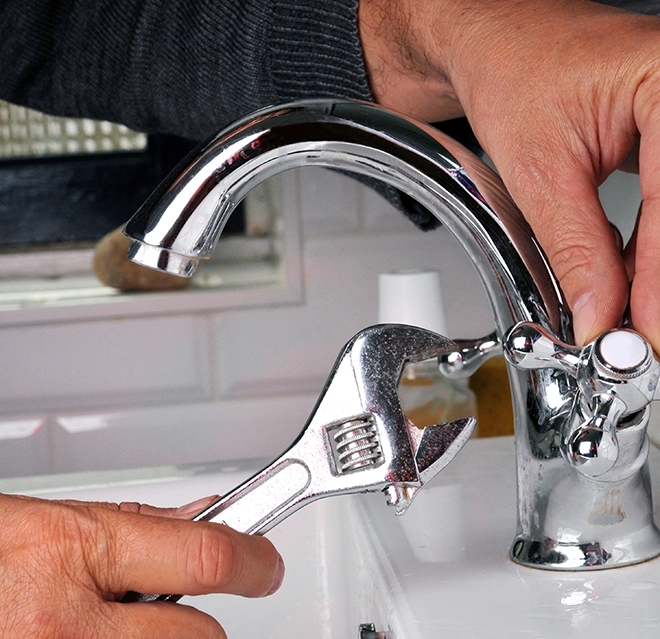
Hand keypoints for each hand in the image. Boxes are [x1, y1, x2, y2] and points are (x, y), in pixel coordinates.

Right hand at [0, 493, 283, 637]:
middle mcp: (65, 623)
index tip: (266, 565)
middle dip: (197, 618)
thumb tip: (205, 518)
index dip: (252, 560)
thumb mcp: (61, 520)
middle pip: (198, 635)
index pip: (203, 558)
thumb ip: (140, 523)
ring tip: (118, 623)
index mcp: (74, 551)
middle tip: (172, 604)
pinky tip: (96, 635)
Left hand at [361, 0, 659, 349]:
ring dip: (653, 272)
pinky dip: (648, 250)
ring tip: (627, 317)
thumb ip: (577, 248)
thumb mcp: (540, 172)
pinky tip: (626, 281)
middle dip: (659, 281)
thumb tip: (601, 312)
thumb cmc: (512, 73)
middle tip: (640, 333)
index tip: (648, 330)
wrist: (495, 44)